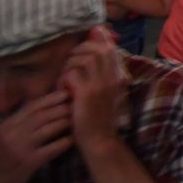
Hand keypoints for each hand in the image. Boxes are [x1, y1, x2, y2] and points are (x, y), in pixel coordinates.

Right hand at [0, 90, 72, 182]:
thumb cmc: (3, 159)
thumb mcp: (6, 137)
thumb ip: (20, 124)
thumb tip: (45, 108)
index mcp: (6, 125)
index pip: (31, 107)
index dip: (50, 98)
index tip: (65, 93)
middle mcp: (12, 135)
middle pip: (42, 116)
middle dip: (61, 108)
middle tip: (76, 105)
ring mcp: (20, 149)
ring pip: (48, 129)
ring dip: (65, 122)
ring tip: (77, 120)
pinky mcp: (29, 163)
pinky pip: (52, 148)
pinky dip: (64, 142)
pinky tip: (72, 139)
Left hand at [58, 28, 124, 151]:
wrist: (100, 140)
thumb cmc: (100, 118)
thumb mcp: (107, 93)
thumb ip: (103, 75)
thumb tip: (94, 57)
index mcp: (119, 76)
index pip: (110, 47)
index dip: (96, 41)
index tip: (83, 48)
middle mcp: (113, 77)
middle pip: (97, 49)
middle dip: (79, 51)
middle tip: (70, 63)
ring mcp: (101, 84)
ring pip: (84, 59)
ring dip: (69, 66)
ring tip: (65, 80)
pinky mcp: (87, 93)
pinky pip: (72, 74)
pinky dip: (63, 80)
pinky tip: (63, 91)